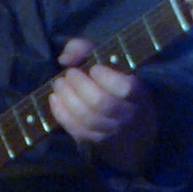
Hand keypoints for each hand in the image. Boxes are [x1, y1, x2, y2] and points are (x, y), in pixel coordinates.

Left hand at [49, 37, 157, 172]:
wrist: (133, 129)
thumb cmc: (117, 86)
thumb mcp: (110, 63)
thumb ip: (87, 50)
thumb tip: (65, 58)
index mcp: (138, 93)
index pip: (126, 88)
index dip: (107, 78)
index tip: (94, 69)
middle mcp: (128, 114)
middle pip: (100, 102)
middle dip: (79, 85)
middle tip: (69, 74)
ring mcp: (112, 130)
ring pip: (87, 117)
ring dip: (67, 98)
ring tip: (59, 84)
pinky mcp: (97, 141)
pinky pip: (77, 130)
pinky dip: (62, 113)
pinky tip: (55, 99)